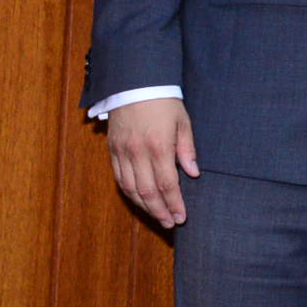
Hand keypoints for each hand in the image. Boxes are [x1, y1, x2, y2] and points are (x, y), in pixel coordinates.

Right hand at [106, 97, 197, 228]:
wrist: (134, 82)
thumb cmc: (164, 101)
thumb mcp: (183, 122)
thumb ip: (187, 149)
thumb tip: (193, 173)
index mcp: (158, 146)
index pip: (167, 184)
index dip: (174, 204)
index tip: (182, 217)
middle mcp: (138, 152)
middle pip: (148, 192)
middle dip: (160, 211)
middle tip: (170, 223)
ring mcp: (122, 152)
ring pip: (131, 188)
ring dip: (145, 206)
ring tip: (158, 217)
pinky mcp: (113, 149)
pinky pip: (119, 178)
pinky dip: (130, 193)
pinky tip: (140, 200)